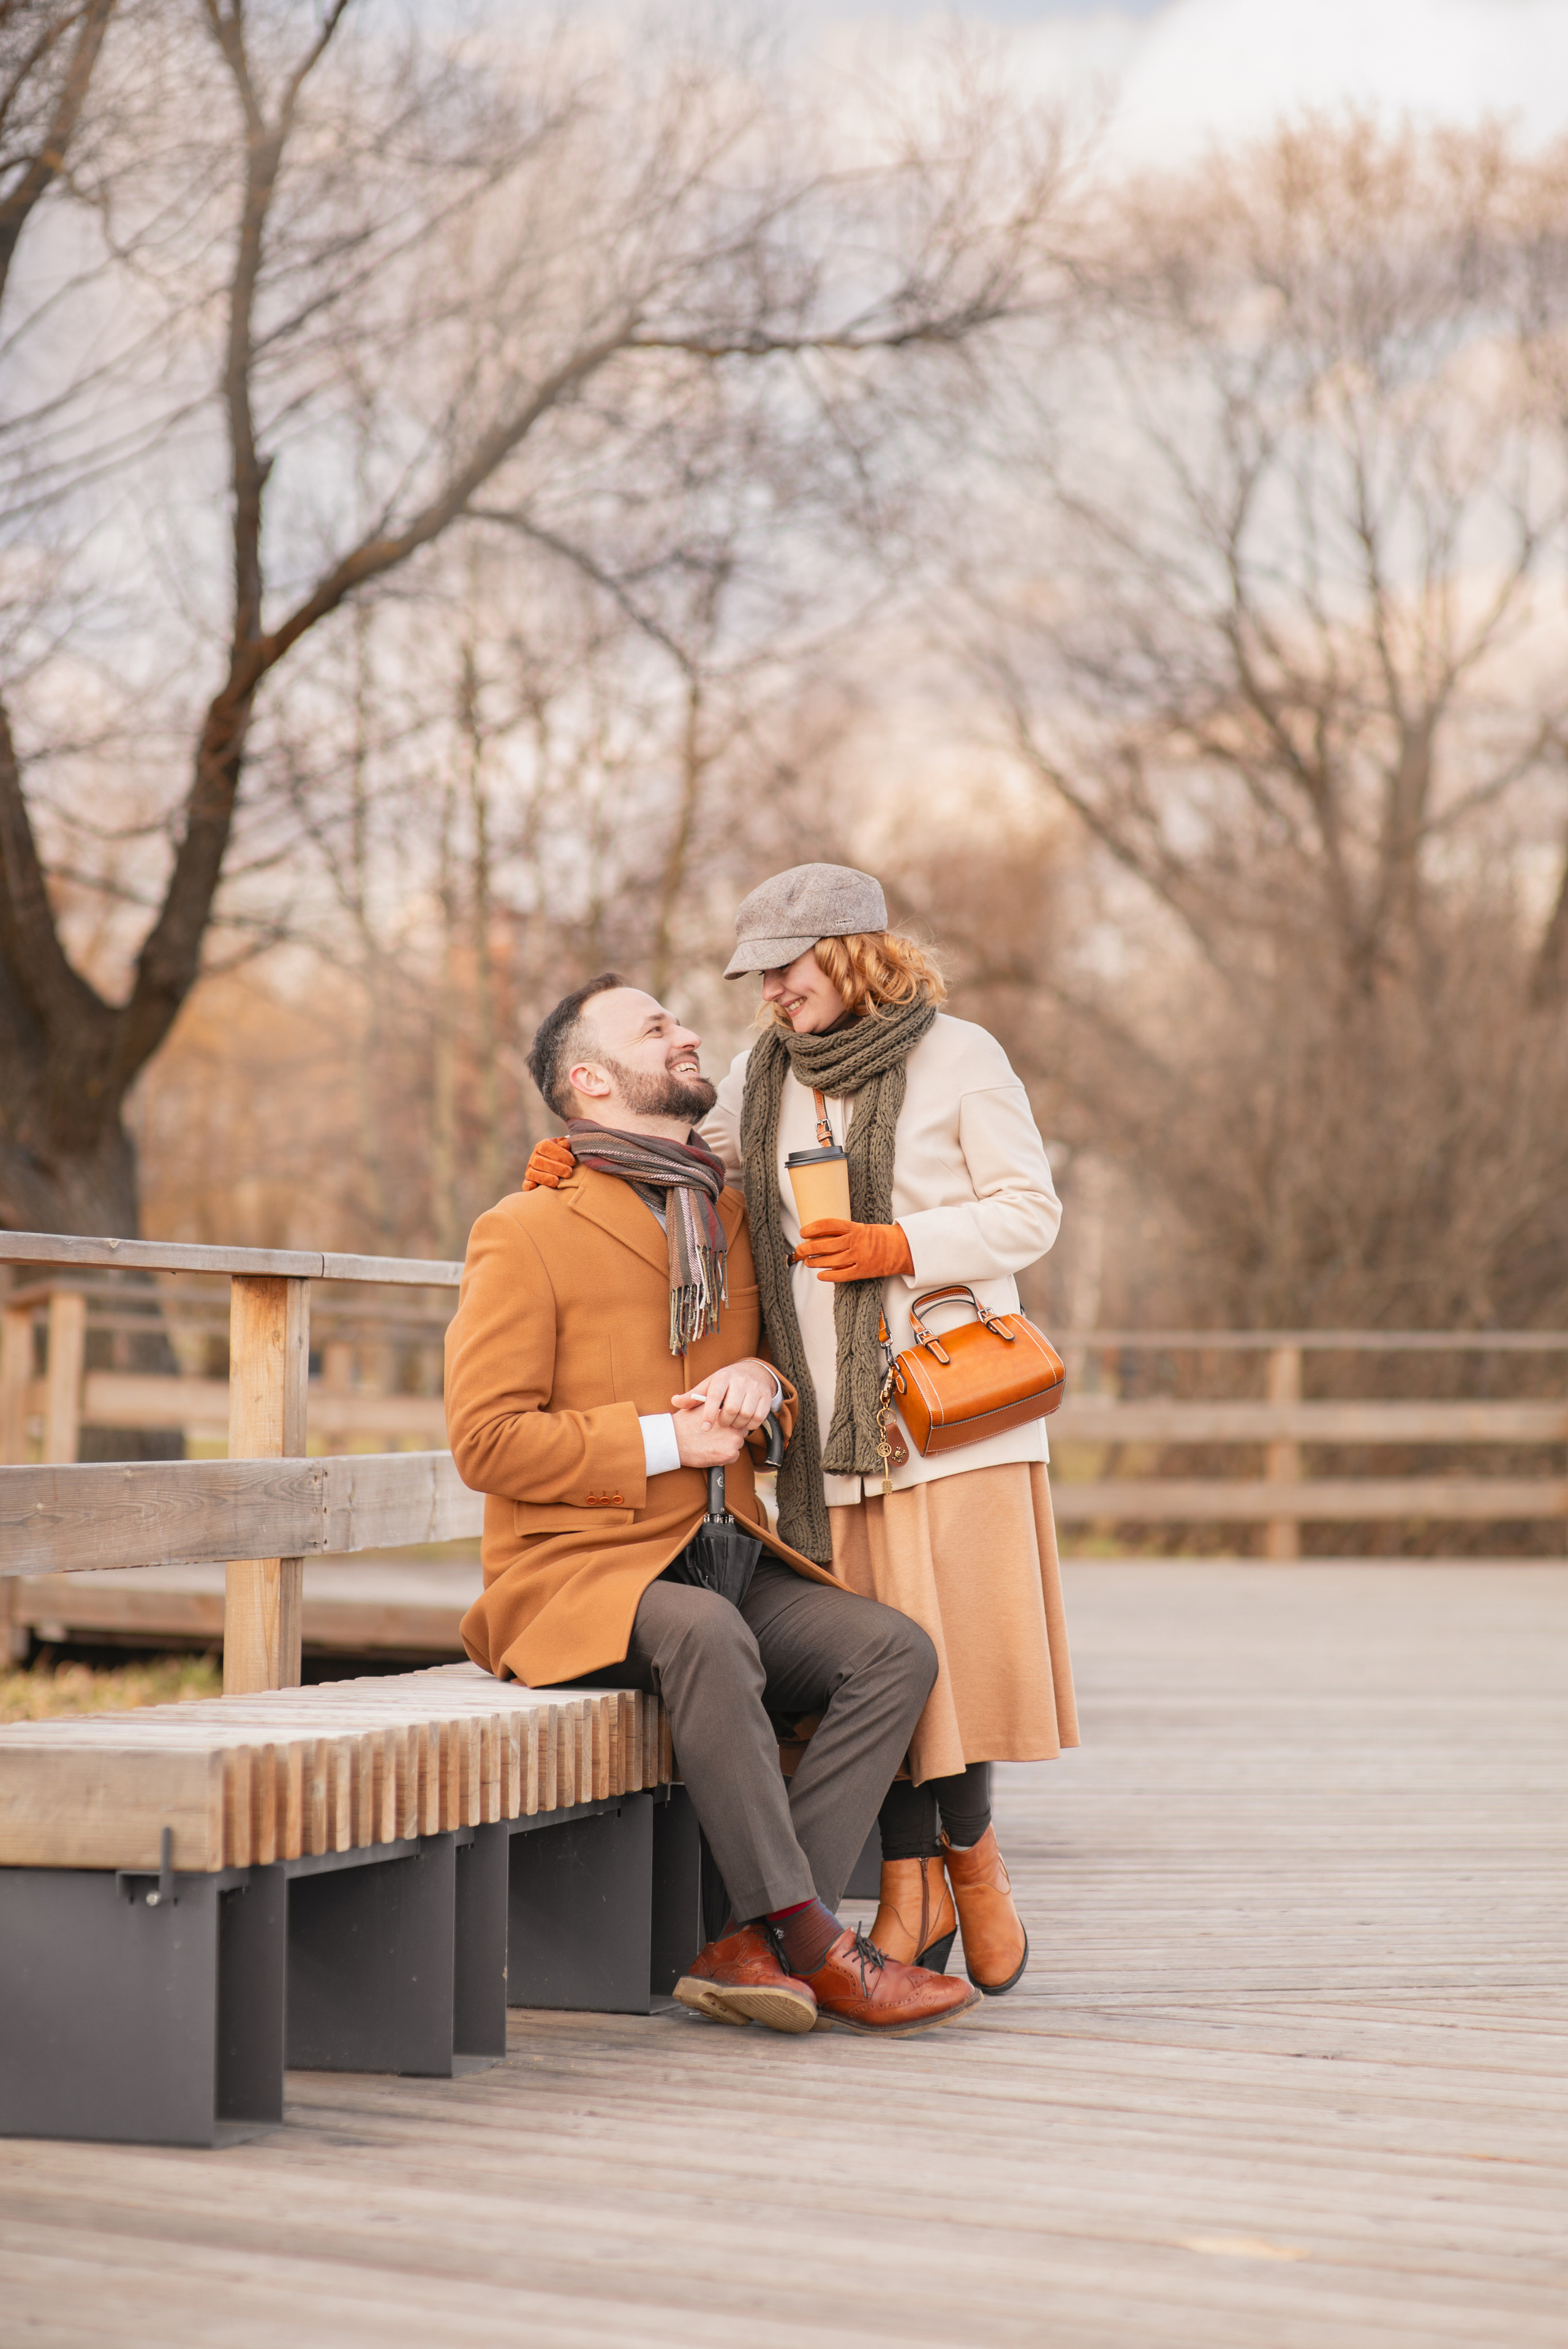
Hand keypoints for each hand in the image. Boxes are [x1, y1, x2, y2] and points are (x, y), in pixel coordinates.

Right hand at [522, 1135, 574, 1189]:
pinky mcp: (529, 1182)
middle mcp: (534, 1157)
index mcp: (542, 1146)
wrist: (562, 1166)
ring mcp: (530, 1170)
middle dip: (555, 1168)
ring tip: (557, 1182)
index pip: (546, 1147)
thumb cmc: (566, 1155)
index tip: (572, 1162)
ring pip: (532, 1173)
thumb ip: (567, 1145)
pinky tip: (535, 1186)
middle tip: (569, 1173)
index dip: (559, 1154)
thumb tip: (565, 1145)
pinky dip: (528, 1186)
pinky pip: (525, 1184)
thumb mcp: (568, 1147)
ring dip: (545, 1178)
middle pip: (539, 1161)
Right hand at [670, 1404, 746, 1468]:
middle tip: (717, 1437)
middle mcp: (734, 1425)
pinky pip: (733, 1457)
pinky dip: (725, 1457)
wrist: (674, 1440)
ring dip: (728, 1446)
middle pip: (741, 1431)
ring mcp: (733, 1440)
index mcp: (728, 1411)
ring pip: (737, 1445)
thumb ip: (716, 1405)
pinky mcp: (729, 1454)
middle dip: (731, 1434)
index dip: (731, 1423)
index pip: (739, 1417)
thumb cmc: (685, 1423)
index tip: (722, 1427)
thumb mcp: (701, 1406)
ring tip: (712, 1444)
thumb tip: (724, 1403)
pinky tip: (712, 1452)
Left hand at [671, 1356, 775, 1433]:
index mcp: (723, 1377)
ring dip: (738, 1424)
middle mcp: (740, 1380)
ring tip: (733, 1423)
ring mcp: (755, 1388)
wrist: (752, 1372)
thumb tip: (674, 1401)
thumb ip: (692, 1397)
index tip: (705, 1427)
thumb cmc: (725, 1383)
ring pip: (746, 1413)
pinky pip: (759, 1416)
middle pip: (731, 1408)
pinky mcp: (766, 1396)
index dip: (709, 1413)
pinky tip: (745, 1422)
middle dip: (725, 1421)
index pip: (714, 1396)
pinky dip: (751, 1424)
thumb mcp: (708, 1385)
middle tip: (722, 1424)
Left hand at [794, 1218, 913, 1282]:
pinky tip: (820, 1275)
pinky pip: (842, 1275)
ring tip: (808, 1261)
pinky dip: (829, 1275)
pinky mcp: (863, 1271)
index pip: (829, 1225)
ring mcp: (859, 1257)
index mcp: (856, 1228)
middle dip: (809, 1247)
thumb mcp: (864, 1228)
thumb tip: (824, 1236)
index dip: (813, 1228)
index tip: (803, 1231)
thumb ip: (847, 1232)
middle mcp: (856, 1242)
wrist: (904, 1249)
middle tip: (800, 1249)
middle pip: (826, 1245)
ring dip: (816, 1262)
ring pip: (831, 1260)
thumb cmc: (883, 1237)